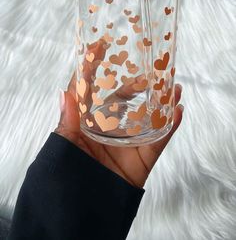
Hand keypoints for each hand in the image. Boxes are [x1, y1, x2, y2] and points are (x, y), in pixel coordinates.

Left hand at [54, 41, 183, 188]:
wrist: (81, 211)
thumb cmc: (66, 175)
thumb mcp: (63, 144)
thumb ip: (67, 120)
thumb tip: (64, 92)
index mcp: (88, 121)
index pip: (93, 89)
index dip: (95, 67)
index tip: (100, 44)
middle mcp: (109, 128)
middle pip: (126, 99)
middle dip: (137, 82)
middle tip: (148, 68)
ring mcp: (127, 141)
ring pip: (147, 115)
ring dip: (161, 99)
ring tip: (172, 83)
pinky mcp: (142, 158)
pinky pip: (159, 139)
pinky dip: (169, 125)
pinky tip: (177, 109)